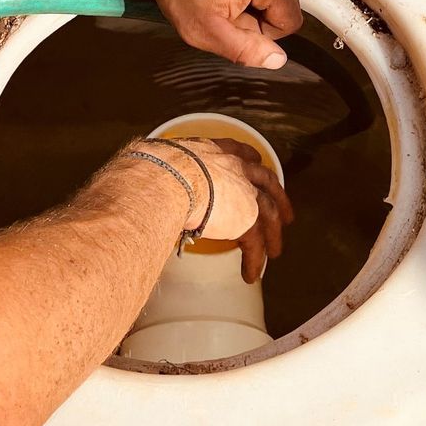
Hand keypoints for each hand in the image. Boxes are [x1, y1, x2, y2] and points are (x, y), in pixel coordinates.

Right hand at [119, 137, 292, 281]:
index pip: (242, 153)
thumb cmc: (153, 167)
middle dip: (279, 199)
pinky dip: (254, 260)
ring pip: (268, 215)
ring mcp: (245, 192)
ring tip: (273, 254)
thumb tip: (140, 174)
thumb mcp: (160, 160)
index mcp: (215, 150)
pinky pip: (254, 243)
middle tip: (285, 215)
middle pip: (267, 183)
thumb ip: (161, 169)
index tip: (257, 166)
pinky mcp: (245, 219)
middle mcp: (236, 167)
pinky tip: (250, 274)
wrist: (165, 177)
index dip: (251, 162)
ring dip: (271, 236)